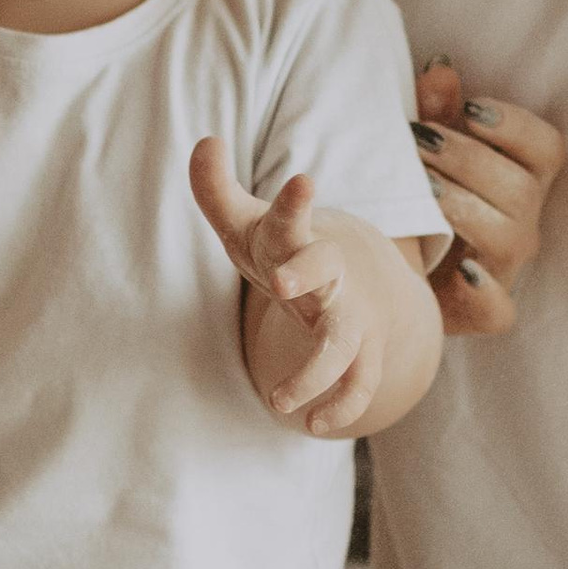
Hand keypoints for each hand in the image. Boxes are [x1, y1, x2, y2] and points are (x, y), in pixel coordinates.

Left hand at [190, 139, 397, 438]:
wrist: (357, 281)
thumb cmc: (285, 250)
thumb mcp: (247, 224)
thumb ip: (218, 189)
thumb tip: (205, 142)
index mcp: (296, 238)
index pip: (292, 217)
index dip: (295, 202)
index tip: (303, 182)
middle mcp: (329, 275)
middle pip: (325, 270)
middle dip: (307, 272)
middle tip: (281, 283)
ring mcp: (349, 315)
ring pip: (342, 343)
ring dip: (316, 372)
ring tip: (279, 403)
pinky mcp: (362, 353)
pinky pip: (360, 383)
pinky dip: (342, 406)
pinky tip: (313, 426)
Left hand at [411, 56, 563, 333]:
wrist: (391, 271)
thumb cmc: (420, 200)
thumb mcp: (425, 151)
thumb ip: (435, 112)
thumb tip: (439, 68)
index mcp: (520, 179)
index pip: (546, 149)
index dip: (515, 127)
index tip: (470, 110)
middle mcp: (522, 223)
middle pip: (522, 189)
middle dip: (469, 159)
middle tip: (419, 141)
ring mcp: (505, 268)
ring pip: (510, 238)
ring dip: (464, 207)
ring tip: (420, 186)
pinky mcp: (483, 310)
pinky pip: (498, 310)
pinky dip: (483, 292)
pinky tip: (458, 267)